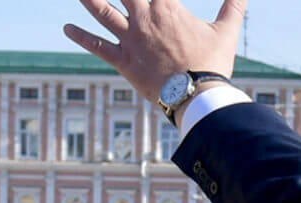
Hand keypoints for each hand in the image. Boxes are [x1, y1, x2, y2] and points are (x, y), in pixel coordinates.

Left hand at [65, 0, 246, 103]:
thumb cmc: (212, 63)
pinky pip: (97, 46)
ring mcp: (130, 39)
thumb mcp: (226, 32)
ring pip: (101, 10)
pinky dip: (81, 37)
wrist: (197, 96)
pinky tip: (67, 28)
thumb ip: (234, 7)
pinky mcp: (123, 60)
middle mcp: (144, 18)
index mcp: (167, 8)